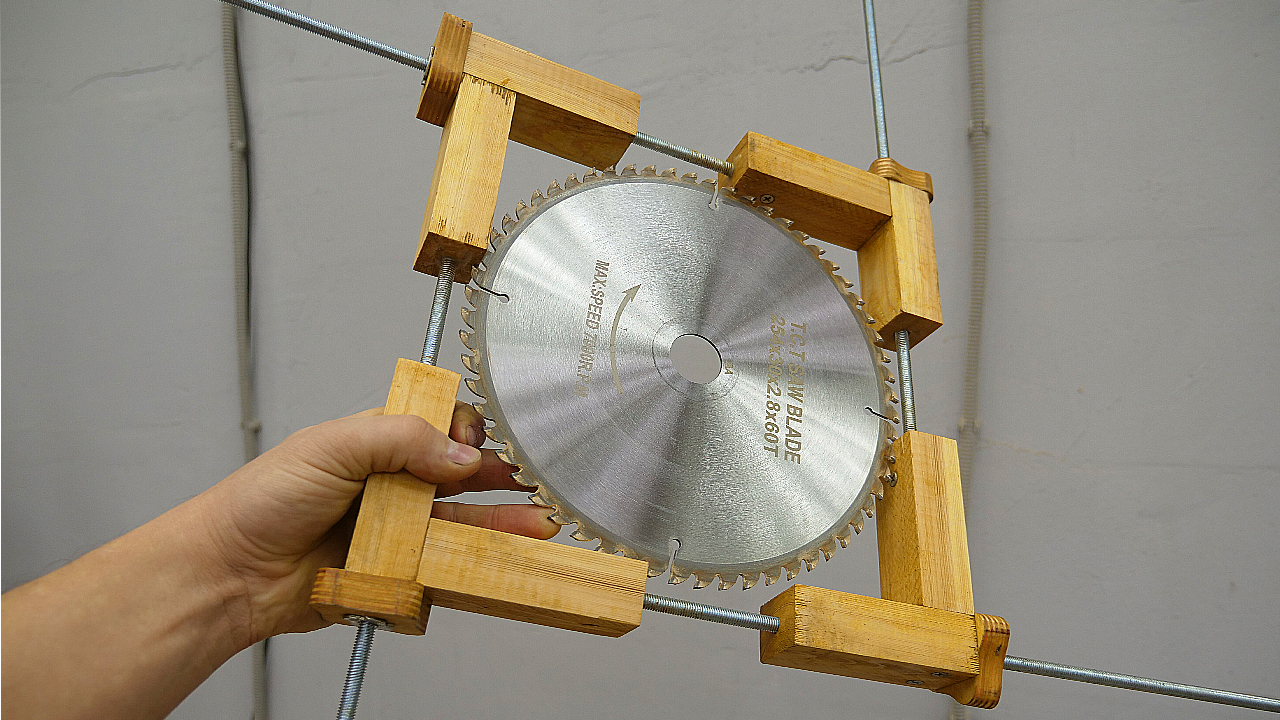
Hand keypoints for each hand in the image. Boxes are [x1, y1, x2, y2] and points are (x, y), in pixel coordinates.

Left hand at [194, 403, 557, 641]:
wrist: (231, 573)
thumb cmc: (263, 501)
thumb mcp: (333, 447)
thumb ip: (401, 439)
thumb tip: (460, 451)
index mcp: (378, 444)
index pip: (440, 427)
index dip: (466, 430)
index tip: (481, 440)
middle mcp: (393, 485)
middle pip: (461, 477)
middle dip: (501, 476)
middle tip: (537, 479)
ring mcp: (396, 530)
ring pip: (462, 523)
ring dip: (502, 522)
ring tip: (539, 522)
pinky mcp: (396, 572)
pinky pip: (443, 567)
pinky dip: (475, 564)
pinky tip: (503, 559)